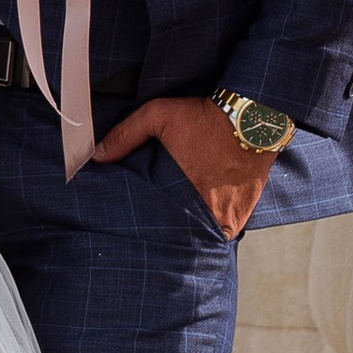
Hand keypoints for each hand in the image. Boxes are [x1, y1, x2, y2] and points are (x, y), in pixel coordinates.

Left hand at [92, 93, 280, 240]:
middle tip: (160, 230)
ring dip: (195, 232)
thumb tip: (97, 156)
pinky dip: (216, 225)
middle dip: (173, 235)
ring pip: (207, 236)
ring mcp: (232, 215)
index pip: (161, 228)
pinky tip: (204, 218)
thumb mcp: (158, 116)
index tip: (141, 229)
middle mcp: (210, 212)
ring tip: (181, 227)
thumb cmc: (206, 117)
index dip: (150, 230)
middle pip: (185, 237)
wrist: (255, 116)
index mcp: (184, 194)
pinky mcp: (246, 211)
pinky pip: (227, 230)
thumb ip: (125, 136)